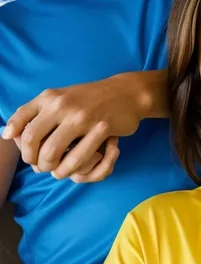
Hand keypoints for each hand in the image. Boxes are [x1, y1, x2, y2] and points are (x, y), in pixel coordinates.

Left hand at [2, 72, 154, 174]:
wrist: (126, 92)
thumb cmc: (91, 99)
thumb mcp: (62, 98)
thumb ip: (37, 112)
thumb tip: (8, 134)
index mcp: (50, 97)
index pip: (20, 119)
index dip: (16, 139)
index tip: (24, 150)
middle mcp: (61, 104)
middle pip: (31, 141)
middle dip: (33, 160)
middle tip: (41, 165)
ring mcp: (80, 116)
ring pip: (51, 154)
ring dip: (51, 169)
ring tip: (56, 169)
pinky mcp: (98, 128)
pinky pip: (76, 159)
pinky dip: (70, 171)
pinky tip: (71, 169)